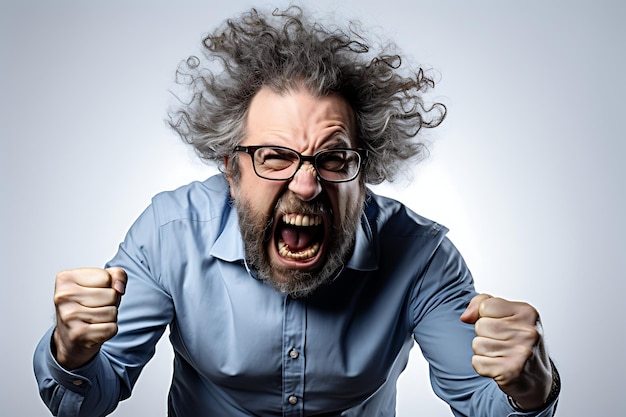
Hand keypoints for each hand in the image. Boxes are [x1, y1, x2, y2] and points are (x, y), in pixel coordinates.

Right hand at [52, 267, 126, 369]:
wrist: (69, 337)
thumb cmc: (87, 306)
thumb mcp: (102, 283)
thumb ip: (117, 275)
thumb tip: (119, 288)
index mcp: (66, 278)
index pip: (107, 277)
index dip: (108, 286)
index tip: (93, 293)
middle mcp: (63, 296)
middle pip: (111, 295)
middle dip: (110, 302)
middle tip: (94, 308)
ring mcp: (68, 316)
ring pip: (112, 312)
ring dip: (109, 317)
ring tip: (94, 319)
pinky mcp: (77, 334)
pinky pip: (111, 328)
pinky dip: (109, 330)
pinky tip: (94, 330)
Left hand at [460, 294, 552, 409]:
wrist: (536, 378)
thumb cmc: (517, 341)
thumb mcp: (506, 314)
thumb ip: (482, 303)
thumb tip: (465, 317)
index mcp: (527, 312)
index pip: (485, 306)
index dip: (486, 316)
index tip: (502, 325)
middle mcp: (527, 332)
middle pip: (480, 325)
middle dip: (485, 335)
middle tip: (503, 343)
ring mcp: (520, 353)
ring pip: (477, 344)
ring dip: (484, 351)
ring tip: (502, 354)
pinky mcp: (510, 371)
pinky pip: (477, 362)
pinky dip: (483, 366)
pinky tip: (499, 366)